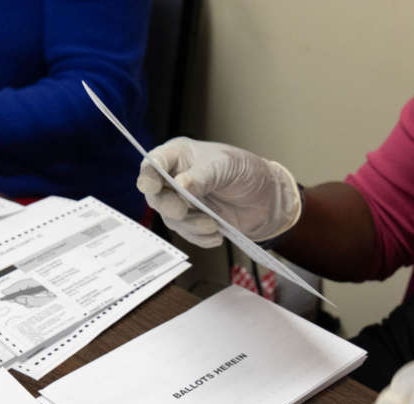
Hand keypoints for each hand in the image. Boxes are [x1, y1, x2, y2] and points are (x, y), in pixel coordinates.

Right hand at [136, 137, 300, 247]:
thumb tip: (180, 185)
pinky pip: (186, 234)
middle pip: (156, 196)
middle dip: (169, 206)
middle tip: (183, 210)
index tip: (152, 186)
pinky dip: (200, 237)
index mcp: (178, 156)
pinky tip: (217, 234)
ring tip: (213, 225)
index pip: (153, 164)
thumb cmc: (245, 171)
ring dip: (190, 225)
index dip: (148, 175)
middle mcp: (175, 179)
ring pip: (171, 219)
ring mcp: (182, 202)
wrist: (266, 198)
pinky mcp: (192, 222)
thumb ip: (202, 175)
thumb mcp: (226, 166)